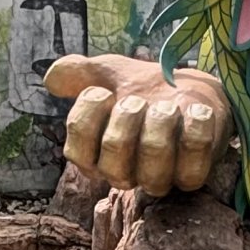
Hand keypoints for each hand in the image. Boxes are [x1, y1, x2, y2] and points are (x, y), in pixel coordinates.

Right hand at [45, 54, 228, 194]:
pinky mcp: (194, 174)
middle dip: (126, 120)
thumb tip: (51, 77)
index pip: (77, 150)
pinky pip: (193, 164)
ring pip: (154, 166)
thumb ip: (78, 73)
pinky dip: (196, 129)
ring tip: (168, 104)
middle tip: (139, 100)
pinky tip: (197, 109)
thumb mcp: (110, 73)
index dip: (88, 116)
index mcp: (96, 155)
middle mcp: (125, 173)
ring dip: (161, 123)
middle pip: (114, 159)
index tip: (103, 92)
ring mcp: (161, 176)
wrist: (194, 92)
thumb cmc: (145, 89)